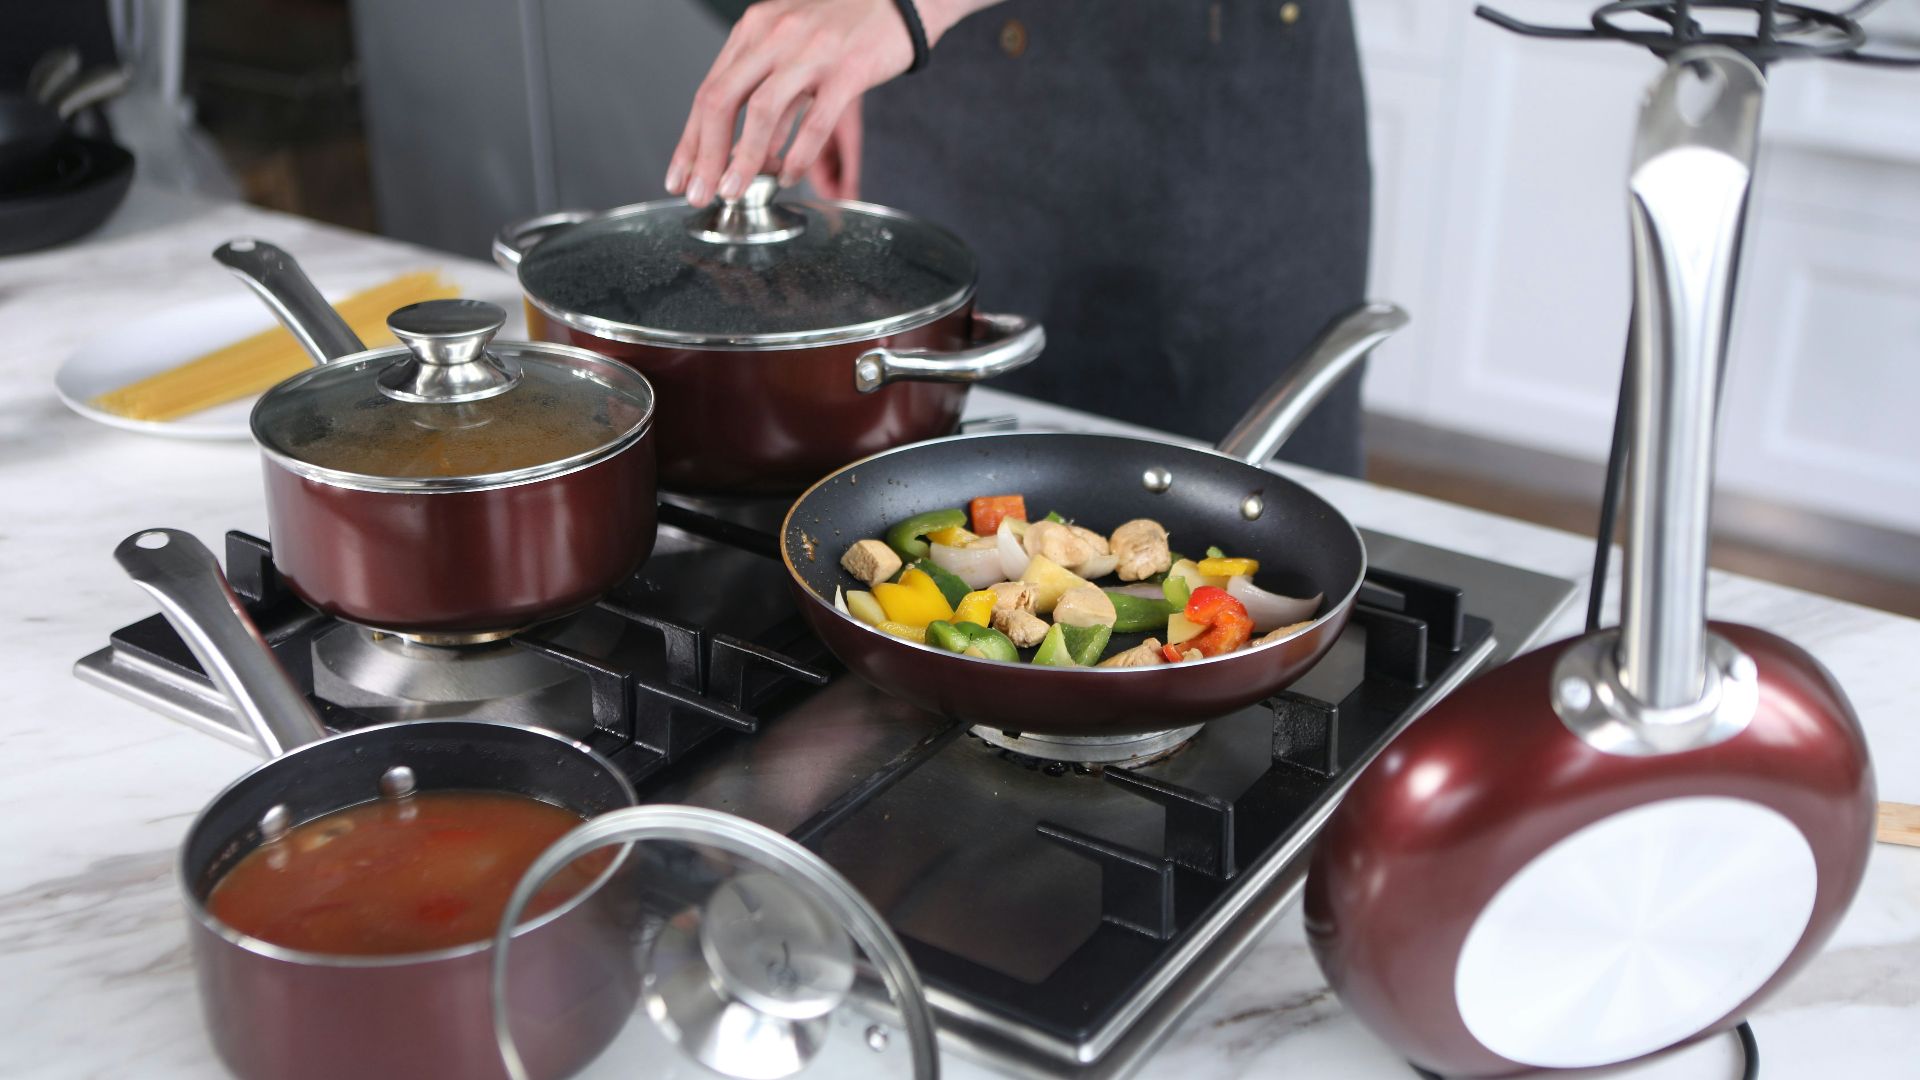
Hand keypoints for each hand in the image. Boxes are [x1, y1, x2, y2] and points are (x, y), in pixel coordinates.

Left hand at [666, 0, 992, 205]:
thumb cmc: (844, 29)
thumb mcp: (792, 51)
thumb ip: (767, 94)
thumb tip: (746, 152)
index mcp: (754, 30)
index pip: (708, 91)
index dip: (690, 141)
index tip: (679, 177)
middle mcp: (774, 36)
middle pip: (721, 100)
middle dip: (704, 155)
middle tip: (697, 193)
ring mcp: (810, 51)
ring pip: (761, 111)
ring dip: (743, 159)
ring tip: (734, 192)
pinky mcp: (847, 69)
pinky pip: (815, 120)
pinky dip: (797, 154)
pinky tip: (790, 175)